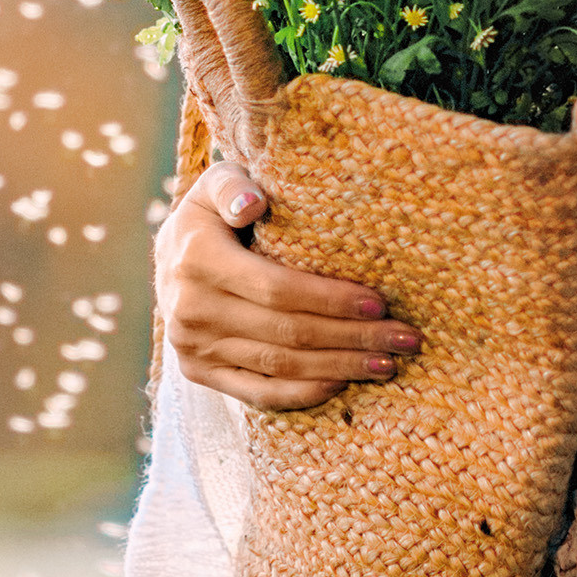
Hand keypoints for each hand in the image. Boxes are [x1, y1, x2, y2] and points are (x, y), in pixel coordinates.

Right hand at [154, 162, 420, 412]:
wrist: (172, 255)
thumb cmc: (216, 211)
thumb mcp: (218, 183)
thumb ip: (234, 187)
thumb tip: (253, 205)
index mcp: (197, 258)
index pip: (276, 288)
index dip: (331, 299)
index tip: (380, 303)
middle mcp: (190, 308)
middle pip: (287, 333)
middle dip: (352, 337)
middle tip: (404, 338)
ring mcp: (192, 346)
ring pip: (278, 366)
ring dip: (339, 367)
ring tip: (388, 363)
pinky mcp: (199, 372)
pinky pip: (257, 392)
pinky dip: (302, 393)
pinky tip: (342, 384)